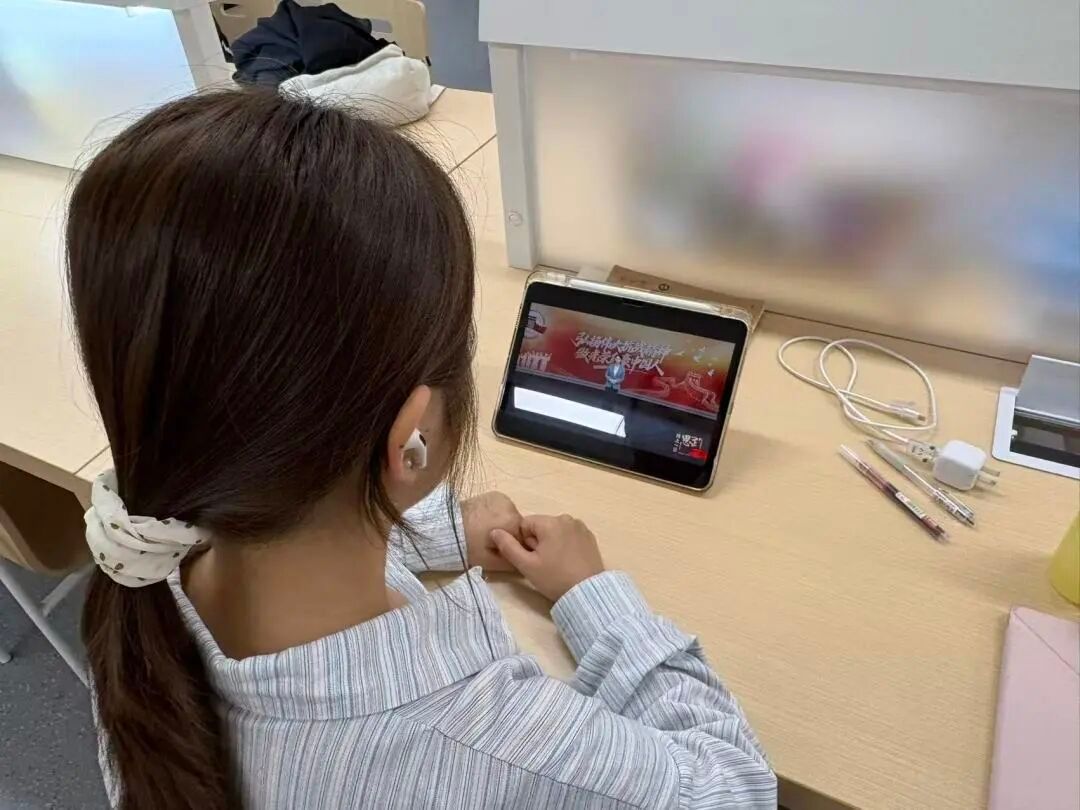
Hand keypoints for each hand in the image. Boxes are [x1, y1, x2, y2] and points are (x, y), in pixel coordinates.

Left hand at [461, 491, 522, 571]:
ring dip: (505, 525)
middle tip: (492, 544)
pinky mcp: (494, 494)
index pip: (525, 538)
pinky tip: (485, 522)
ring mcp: (502, 497)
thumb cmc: (468, 547)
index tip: (504, 553)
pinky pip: (504, 508)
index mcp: (512, 521)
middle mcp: (511, 505)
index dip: (516, 548)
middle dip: (510, 535)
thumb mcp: (491, 562)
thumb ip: (513, 562)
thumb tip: (526, 562)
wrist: (444, 528)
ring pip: (512, 517)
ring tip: (487, 532)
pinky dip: (498, 515)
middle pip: (519, 526)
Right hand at [490, 514, 604, 600]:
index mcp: (550, 522)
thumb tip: (494, 531)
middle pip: (541, 526)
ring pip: (555, 531)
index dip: (524, 542)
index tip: (532, 558)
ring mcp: (580, 526)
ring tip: (556, 563)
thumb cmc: (554, 578)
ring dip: (551, 543)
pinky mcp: (589, 536)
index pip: (525, 525)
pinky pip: (569, 535)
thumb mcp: (526, 565)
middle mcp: (566, 518)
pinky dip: (565, 544)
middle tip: (544, 563)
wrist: (586, 592)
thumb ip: (508, 546)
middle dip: (538, 542)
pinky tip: (568, 561)